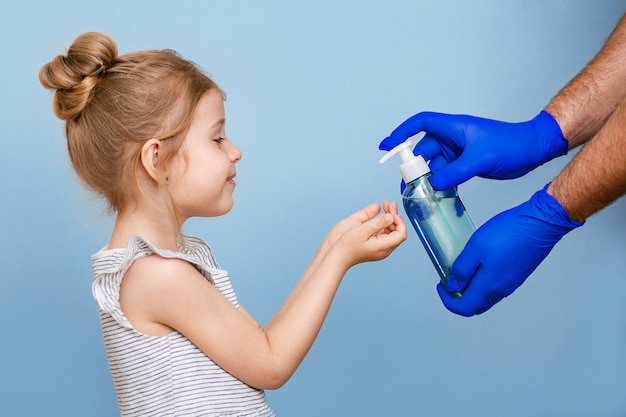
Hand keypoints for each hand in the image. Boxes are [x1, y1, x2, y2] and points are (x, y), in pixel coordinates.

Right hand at [329, 201, 406, 265]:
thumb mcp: (362, 231)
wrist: (337, 257)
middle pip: (397, 231)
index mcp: (383, 247)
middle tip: (389, 204)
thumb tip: (391, 216)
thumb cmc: (347, 246)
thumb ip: (377, 223)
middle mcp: (384, 248)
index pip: (401, 234)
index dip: (399, 221)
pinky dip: (384, 222)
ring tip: (386, 205)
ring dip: (390, 217)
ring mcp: (380, 247)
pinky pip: (384, 232)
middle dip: (395, 216)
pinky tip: (381, 213)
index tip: (390, 211)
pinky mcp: (374, 244)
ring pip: (391, 231)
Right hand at [379, 111, 568, 190]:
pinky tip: (438, 195)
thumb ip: (456, 172)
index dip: (401, 133)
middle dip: (414, 166)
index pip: (420, 124)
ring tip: (422, 194)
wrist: (533, 149)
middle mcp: (453, 138)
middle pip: (424, 150)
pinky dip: (441, 183)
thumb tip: (434, 184)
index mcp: (453, 127)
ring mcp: (459, 151)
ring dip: (428, 178)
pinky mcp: (465, 164)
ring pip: (435, 165)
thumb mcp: (481, 159)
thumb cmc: (511, 144)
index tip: (387, 145)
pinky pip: (446, 173)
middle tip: (408, 185)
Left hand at [438, 184, 582, 315]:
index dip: (449, 301)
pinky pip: (496, 285)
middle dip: (459, 296)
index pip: (465, 308)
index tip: (442, 286)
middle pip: (476, 305)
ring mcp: (512, 282)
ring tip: (463, 268)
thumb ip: (462, 270)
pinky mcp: (518, 273)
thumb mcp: (475, 249)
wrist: (539, 224)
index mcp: (489, 287)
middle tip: (450, 280)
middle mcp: (502, 290)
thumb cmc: (509, 233)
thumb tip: (453, 287)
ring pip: (487, 295)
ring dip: (472, 288)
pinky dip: (483, 281)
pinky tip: (479, 263)